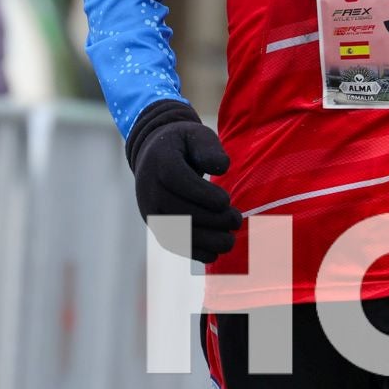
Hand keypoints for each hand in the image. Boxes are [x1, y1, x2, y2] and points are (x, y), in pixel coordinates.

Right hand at [127, 100, 240, 262]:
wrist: (154, 156)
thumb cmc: (183, 145)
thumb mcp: (197, 135)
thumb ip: (209, 148)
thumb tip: (222, 167)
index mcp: (162, 164)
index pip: (180, 182)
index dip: (204, 195)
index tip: (226, 200)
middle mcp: (151, 190)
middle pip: (182, 211)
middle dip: (213, 220)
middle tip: (237, 220)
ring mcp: (151, 210)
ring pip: (177, 232)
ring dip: (207, 241)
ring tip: (230, 240)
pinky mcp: (156, 226)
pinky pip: (173, 244)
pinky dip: (194, 252)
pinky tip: (215, 252)